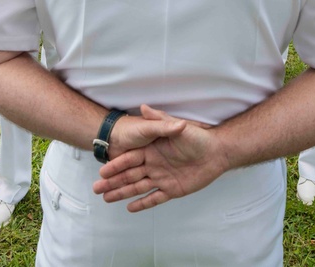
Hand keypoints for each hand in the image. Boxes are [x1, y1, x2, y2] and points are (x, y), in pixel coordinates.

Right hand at [92, 105, 230, 211]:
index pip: (130, 160)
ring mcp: (162, 178)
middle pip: (129, 175)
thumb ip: (160, 120)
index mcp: (152, 150)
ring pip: (138, 187)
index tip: (102, 172)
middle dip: (112, 182)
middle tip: (96, 189)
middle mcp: (154, 164)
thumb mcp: (178, 127)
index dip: (116, 166)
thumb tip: (143, 106)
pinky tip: (130, 207)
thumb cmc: (198, 137)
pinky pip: (155, 198)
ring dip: (122, 193)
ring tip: (106, 199)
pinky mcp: (173, 189)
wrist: (217, 152)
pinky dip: (143, 203)